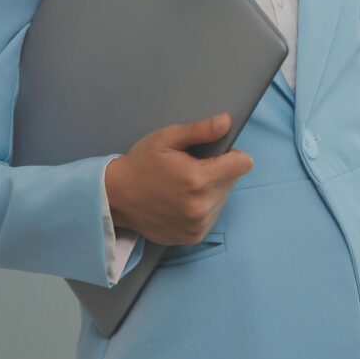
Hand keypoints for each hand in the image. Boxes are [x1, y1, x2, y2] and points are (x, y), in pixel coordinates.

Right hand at [104, 112, 253, 245]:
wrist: (116, 197)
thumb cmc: (141, 163)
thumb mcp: (167, 138)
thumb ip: (200, 130)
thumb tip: (227, 122)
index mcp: (199, 179)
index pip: (243, 164)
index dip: (232, 155)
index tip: (216, 154)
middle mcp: (202, 206)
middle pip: (232, 182)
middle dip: (217, 173)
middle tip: (189, 169)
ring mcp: (198, 224)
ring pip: (222, 200)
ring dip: (210, 191)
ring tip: (182, 186)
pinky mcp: (193, 236)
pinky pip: (211, 217)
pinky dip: (201, 208)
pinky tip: (180, 201)